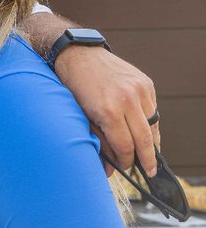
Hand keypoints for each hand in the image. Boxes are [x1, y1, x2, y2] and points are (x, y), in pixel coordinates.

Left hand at [54, 45, 159, 176]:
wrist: (78, 54)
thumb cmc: (74, 87)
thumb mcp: (80, 116)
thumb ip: (98, 141)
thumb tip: (108, 167)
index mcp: (108, 111)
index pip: (125, 146)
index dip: (126, 161)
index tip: (125, 169)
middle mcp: (127, 100)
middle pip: (144, 139)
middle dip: (147, 160)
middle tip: (149, 173)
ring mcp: (139, 90)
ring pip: (153, 125)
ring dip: (152, 142)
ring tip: (150, 155)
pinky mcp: (145, 83)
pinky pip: (152, 109)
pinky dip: (150, 122)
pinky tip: (145, 132)